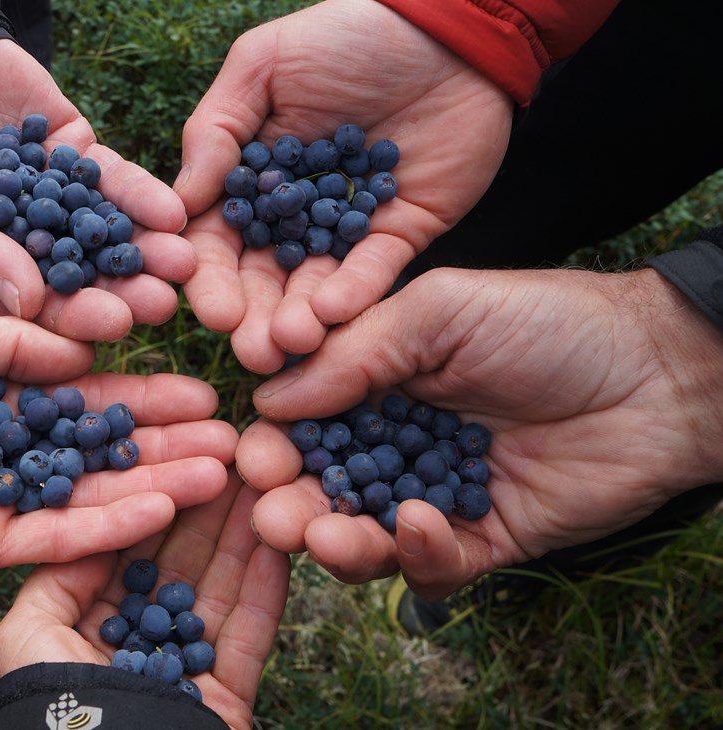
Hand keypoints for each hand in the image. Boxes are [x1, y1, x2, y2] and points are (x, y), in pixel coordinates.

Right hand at [0, 40, 194, 341]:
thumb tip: (26, 304)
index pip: (34, 305)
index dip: (72, 318)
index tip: (112, 327)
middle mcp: (25, 243)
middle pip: (82, 277)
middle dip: (122, 291)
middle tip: (162, 305)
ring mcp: (57, 200)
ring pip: (108, 234)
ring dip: (145, 252)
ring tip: (182, 265)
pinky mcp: (79, 157)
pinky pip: (116, 182)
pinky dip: (143, 198)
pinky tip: (172, 214)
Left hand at [0, 303, 237, 577]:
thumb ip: (10, 341)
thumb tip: (84, 349)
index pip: (87, 393)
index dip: (144, 392)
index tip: (201, 387)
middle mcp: (9, 446)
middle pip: (103, 448)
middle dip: (167, 443)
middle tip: (234, 439)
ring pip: (92, 494)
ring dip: (157, 485)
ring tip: (221, 472)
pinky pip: (55, 537)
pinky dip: (108, 525)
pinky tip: (163, 507)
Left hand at [0, 468, 290, 728]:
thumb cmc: (58, 719)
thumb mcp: (25, 640)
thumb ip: (54, 578)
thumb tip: (94, 532)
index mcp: (78, 626)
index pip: (118, 546)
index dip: (148, 496)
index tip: (178, 451)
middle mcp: (130, 642)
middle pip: (173, 560)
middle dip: (203, 505)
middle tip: (234, 453)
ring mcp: (180, 668)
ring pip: (216, 588)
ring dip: (241, 534)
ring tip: (266, 480)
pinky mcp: (225, 696)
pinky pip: (250, 632)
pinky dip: (266, 586)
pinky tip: (281, 539)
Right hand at [175, 0, 512, 370]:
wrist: (448, 28)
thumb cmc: (346, 35)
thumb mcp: (263, 66)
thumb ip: (215, 131)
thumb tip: (180, 205)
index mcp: (250, 181)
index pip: (219, 240)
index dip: (209, 277)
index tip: (209, 308)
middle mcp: (293, 216)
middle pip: (263, 279)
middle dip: (253, 318)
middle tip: (250, 352)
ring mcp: (346, 230)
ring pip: (314, 289)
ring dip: (298, 321)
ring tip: (290, 345)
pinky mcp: (400, 234)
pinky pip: (374, 272)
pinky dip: (353, 294)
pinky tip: (332, 315)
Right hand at [239, 267, 722, 598]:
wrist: (660, 372)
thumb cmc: (548, 322)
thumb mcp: (440, 310)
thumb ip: (356, 353)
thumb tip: (270, 400)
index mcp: (376, 385)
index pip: (304, 423)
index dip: (272, 444)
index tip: (249, 457)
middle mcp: (396, 444)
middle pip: (321, 488)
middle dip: (289, 504)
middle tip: (273, 514)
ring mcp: (437, 495)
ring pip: (365, 537)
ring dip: (336, 541)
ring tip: (324, 535)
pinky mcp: (483, 540)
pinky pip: (434, 565)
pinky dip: (418, 554)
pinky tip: (419, 524)